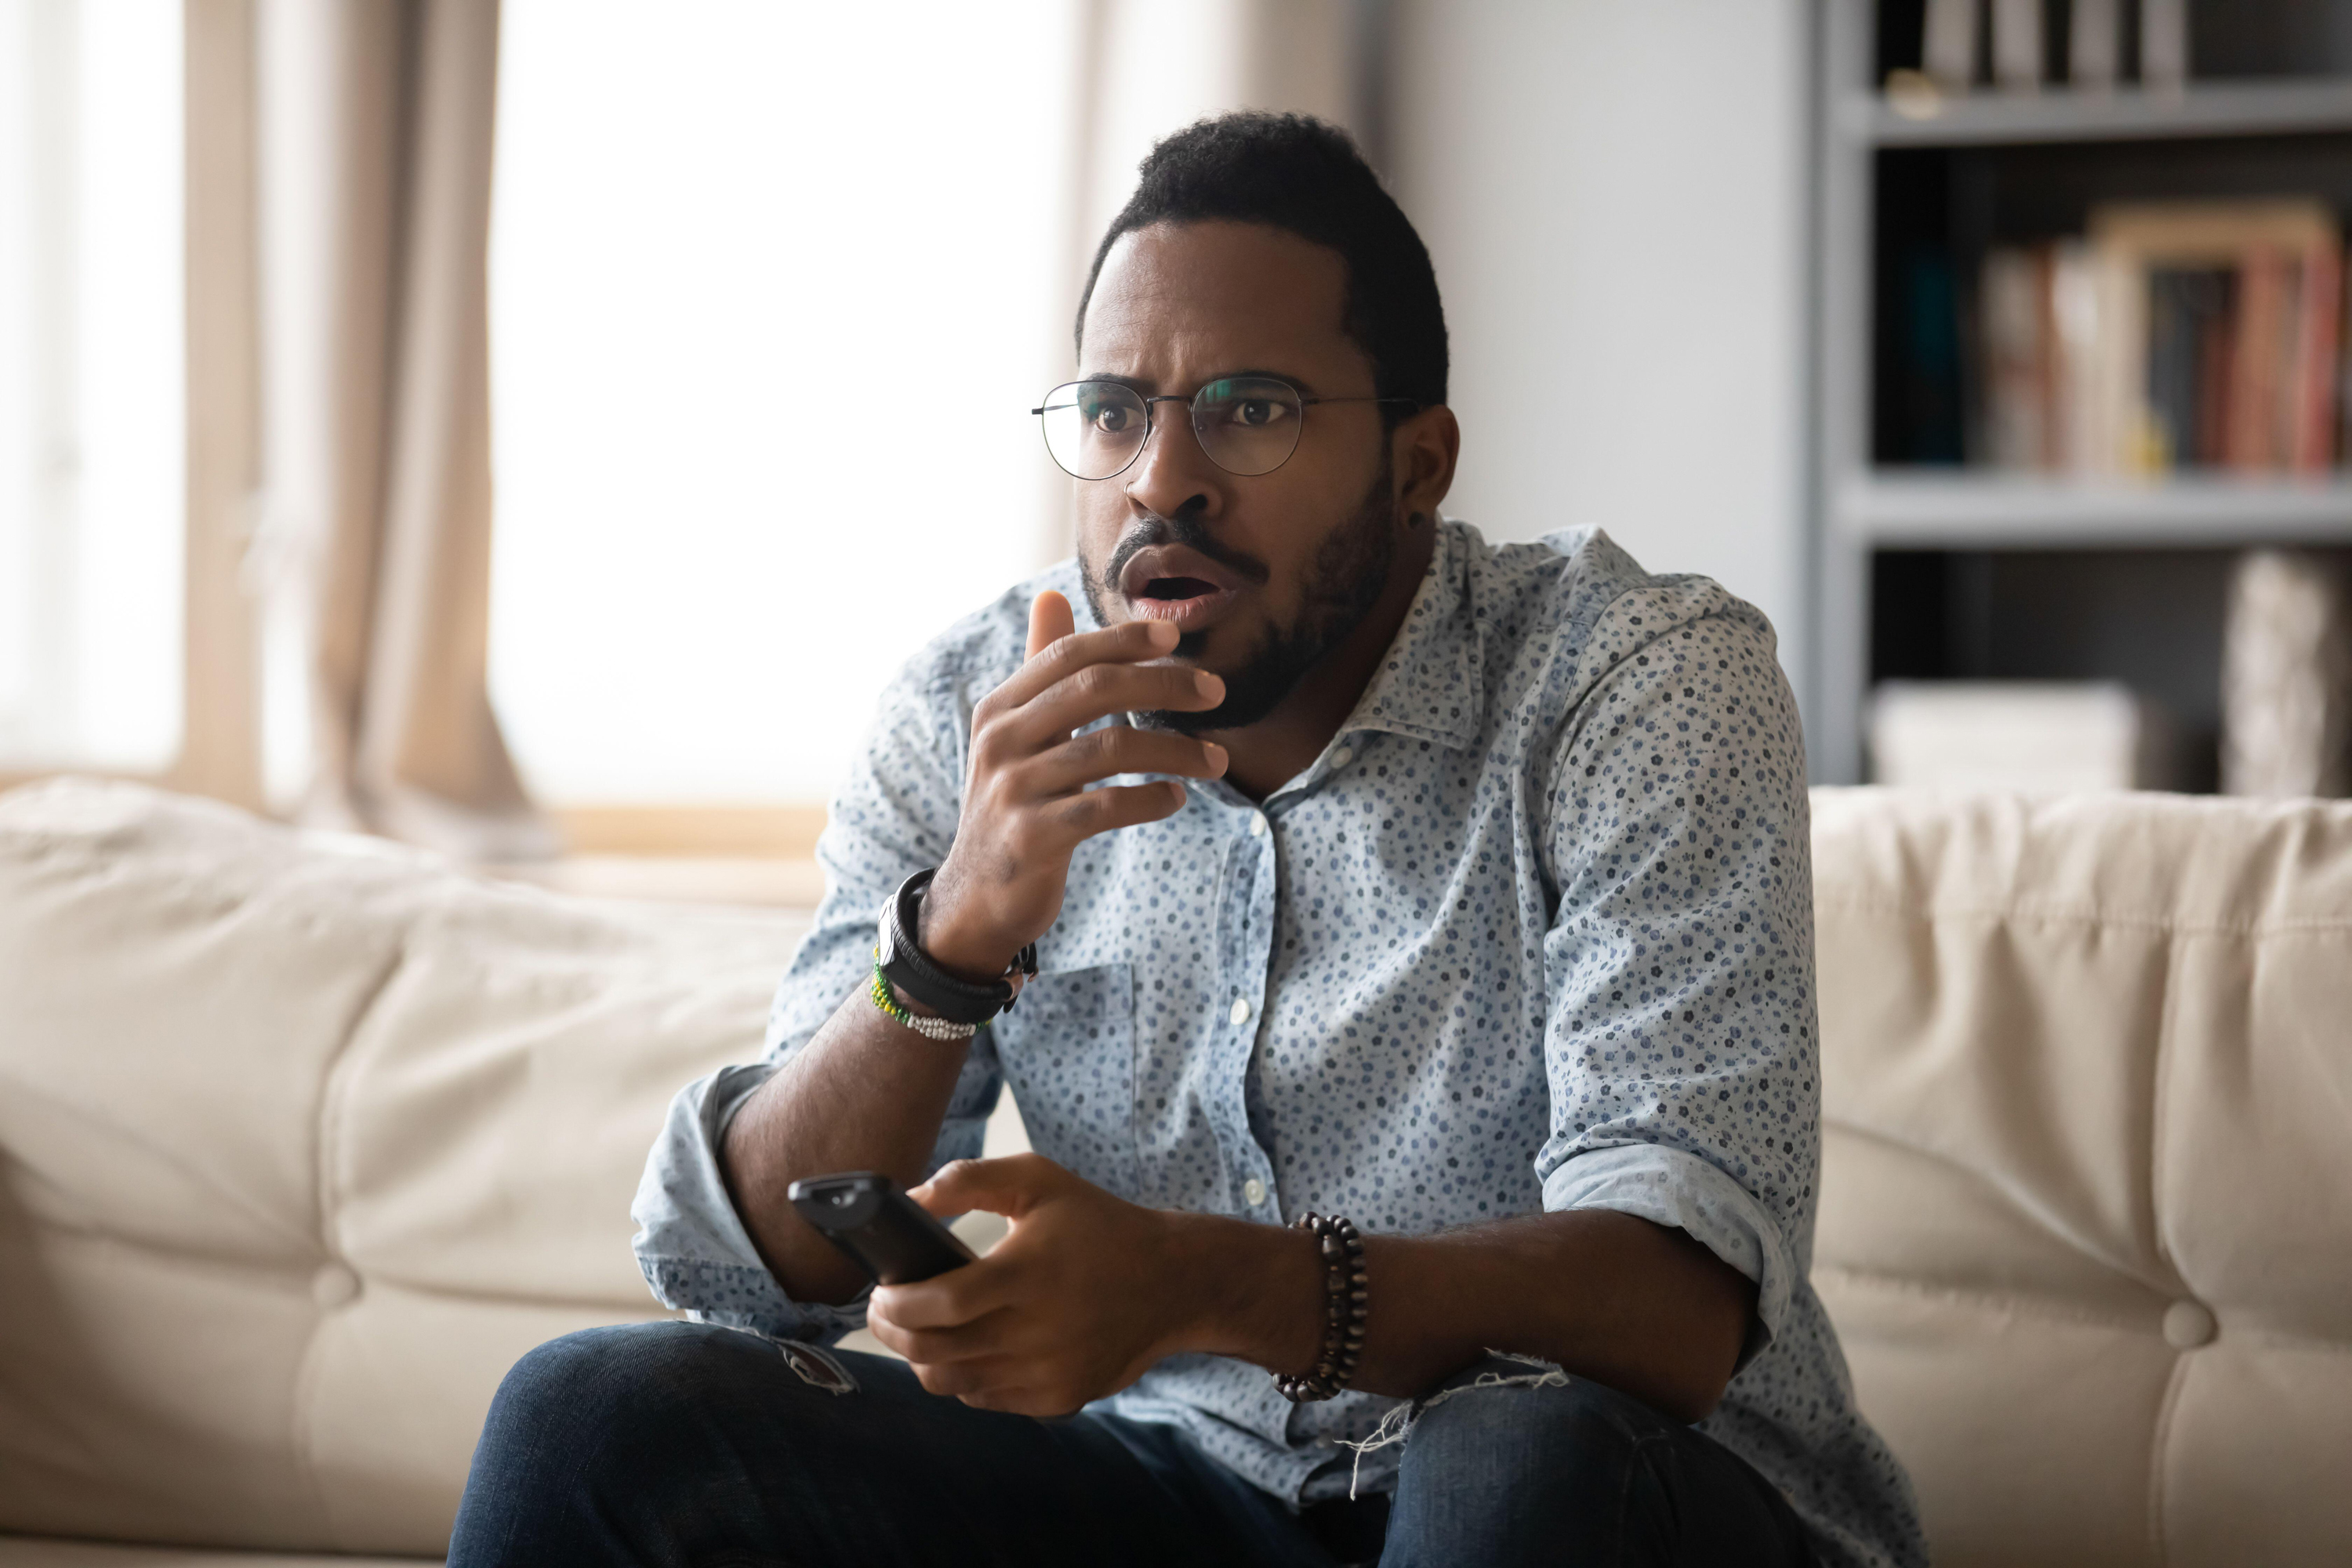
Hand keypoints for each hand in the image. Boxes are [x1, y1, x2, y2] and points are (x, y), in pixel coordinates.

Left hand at [864, 1155, 1213, 1416]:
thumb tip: (908, 1200)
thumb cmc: (1098, 1224)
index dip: (897, 1304)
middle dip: (892, 1333)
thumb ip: (970, 1179)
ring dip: (922, 1358)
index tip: (880, 1290)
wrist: (1171, 1283)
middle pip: (935, 1352)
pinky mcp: (1056, 1399)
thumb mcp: (1040, 1179)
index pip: (942, 1305)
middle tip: (885, 1310)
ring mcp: (1047, 1372)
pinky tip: (967, 1346)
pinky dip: (963, 1376)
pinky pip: (985, 1399)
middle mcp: (1037, 1331)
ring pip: (951, 1384)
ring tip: (919, 1329)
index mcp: (1028, 1273)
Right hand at [919, 591, 1226, 979]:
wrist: (976, 897)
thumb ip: (1038, 670)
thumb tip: (1051, 597)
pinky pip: (1104, 808)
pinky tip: (1177, 799)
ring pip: (1109, 749)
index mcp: (1000, 709)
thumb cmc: (1012, 805)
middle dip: (1163, 683)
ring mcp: (1013, 790)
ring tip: (1217, 760)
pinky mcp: (1032, 838)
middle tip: (1216, 691)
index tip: (1175, 638)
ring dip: (1175, 750)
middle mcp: (1001, 741)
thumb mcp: (1015, 734)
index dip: (1122, 640)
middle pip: (1093, 689)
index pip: (1067, 654)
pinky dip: (1149, 800)